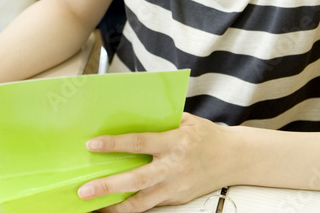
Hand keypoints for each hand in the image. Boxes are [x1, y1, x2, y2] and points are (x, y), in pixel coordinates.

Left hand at [78, 114, 227, 211]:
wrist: (235, 158)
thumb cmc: (206, 135)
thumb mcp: (185, 120)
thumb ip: (159, 120)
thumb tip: (127, 116)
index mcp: (175, 142)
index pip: (139, 142)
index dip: (114, 144)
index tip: (92, 144)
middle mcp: (174, 167)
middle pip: (136, 179)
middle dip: (108, 186)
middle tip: (84, 190)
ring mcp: (175, 187)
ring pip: (141, 201)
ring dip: (115, 206)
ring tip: (94, 208)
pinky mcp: (177, 199)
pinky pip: (151, 204)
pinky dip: (131, 207)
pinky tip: (114, 207)